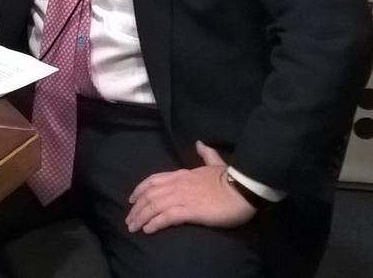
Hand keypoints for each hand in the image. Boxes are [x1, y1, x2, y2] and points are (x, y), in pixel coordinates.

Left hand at [125, 141, 256, 233]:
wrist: (243, 189)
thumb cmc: (230, 179)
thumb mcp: (216, 163)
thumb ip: (206, 154)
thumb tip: (199, 143)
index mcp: (182, 174)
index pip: (153, 180)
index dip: (139, 190)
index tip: (131, 200)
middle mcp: (178, 184)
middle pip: (149, 195)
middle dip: (136, 208)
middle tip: (129, 220)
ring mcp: (182, 197)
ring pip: (154, 206)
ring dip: (141, 218)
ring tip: (134, 228)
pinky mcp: (190, 211)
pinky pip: (166, 217)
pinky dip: (155, 223)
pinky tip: (148, 230)